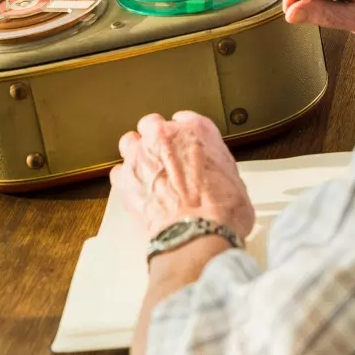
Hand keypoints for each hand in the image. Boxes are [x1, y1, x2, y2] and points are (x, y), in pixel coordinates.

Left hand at [110, 112, 253, 241]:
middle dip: (157, 140)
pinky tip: (137, 192)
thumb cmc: (220, 211)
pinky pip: (119, 172)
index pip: (185, 119)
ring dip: (137, 154)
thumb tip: (216, 178)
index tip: (184, 145)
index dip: (184, 134)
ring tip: (146, 173)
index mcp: (197, 131)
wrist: (197, 234)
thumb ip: (217, 167)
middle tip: (165, 159)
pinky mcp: (124, 178)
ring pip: (130, 142)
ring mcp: (141, 155)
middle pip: (153, 125)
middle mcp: (166, 136)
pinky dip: (126, 181)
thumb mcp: (234, 180)